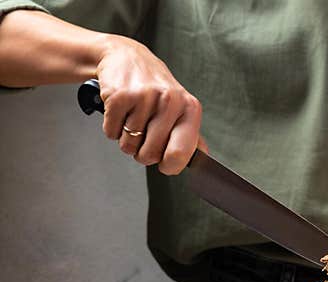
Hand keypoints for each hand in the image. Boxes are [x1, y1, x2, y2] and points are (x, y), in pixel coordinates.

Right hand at [95, 35, 203, 173]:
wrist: (126, 57)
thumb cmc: (155, 88)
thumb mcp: (180, 108)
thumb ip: (192, 135)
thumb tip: (202, 159)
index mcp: (189, 108)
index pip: (180, 153)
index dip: (170, 166)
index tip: (165, 164)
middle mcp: (170, 101)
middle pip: (150, 155)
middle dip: (143, 153)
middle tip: (143, 135)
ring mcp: (144, 97)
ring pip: (129, 146)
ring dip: (126, 139)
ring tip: (132, 118)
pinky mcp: (119, 96)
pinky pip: (111, 132)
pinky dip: (112, 128)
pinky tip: (120, 111)